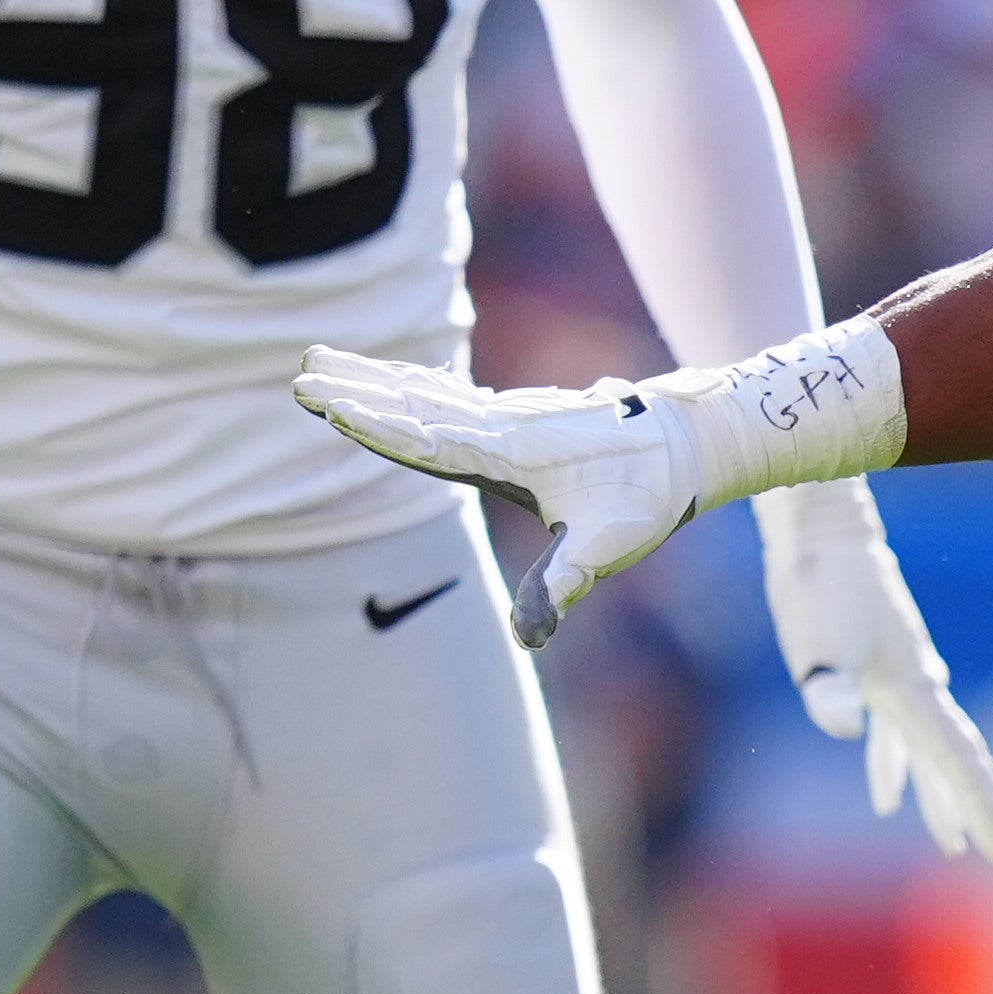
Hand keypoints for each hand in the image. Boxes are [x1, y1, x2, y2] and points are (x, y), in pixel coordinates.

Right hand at [294, 351, 709, 643]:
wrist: (692, 439)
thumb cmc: (650, 495)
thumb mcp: (609, 545)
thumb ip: (563, 583)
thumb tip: (532, 637)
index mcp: (510, 451)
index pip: (427, 439)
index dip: (376, 424)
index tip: (329, 404)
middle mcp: (503, 424)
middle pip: (414, 405)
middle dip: (356, 390)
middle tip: (300, 372)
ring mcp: (510, 414)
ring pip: (427, 393)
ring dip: (375, 377)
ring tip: (322, 356)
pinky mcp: (520, 415)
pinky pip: (451, 395)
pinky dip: (413, 383)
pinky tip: (396, 378)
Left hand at [754, 480, 992, 861]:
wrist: (821, 534)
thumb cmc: (820, 586)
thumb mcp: (818, 644)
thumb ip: (831, 688)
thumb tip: (844, 727)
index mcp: (913, 691)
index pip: (959, 760)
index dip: (983, 807)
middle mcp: (919, 689)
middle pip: (955, 760)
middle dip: (972, 807)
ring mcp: (902, 679)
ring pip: (930, 752)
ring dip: (938, 794)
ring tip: (948, 840)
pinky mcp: (877, 670)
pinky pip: (898, 735)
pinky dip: (897, 767)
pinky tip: (885, 795)